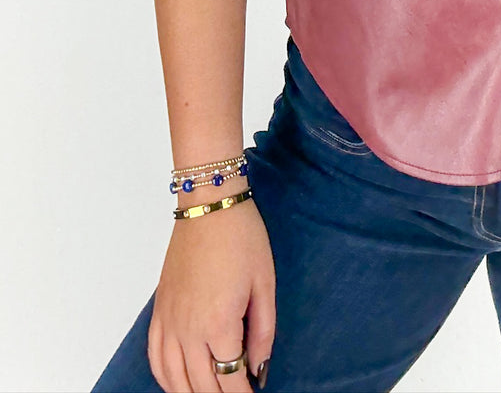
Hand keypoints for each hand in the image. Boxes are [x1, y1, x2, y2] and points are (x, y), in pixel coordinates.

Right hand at [148, 201, 274, 391]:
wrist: (209, 206)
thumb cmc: (242, 238)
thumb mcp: (265, 285)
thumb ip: (263, 333)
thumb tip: (258, 368)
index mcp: (219, 324)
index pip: (230, 379)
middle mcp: (188, 330)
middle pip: (201, 385)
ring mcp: (169, 322)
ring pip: (174, 379)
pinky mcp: (159, 311)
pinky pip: (155, 358)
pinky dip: (166, 378)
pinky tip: (178, 382)